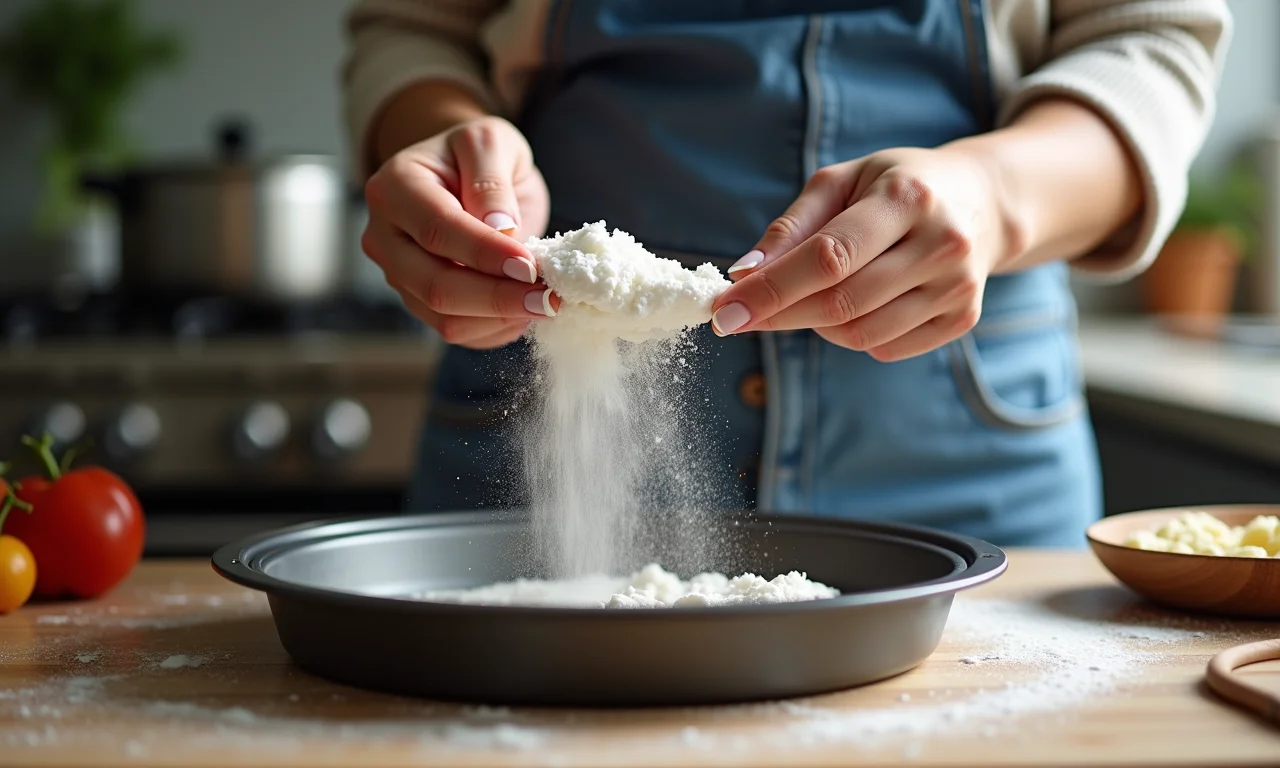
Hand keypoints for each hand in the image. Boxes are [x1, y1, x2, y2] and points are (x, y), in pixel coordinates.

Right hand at [362, 116, 554, 348]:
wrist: (467, 174)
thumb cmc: (478, 155)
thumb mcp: (491, 143)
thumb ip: (491, 181)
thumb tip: (501, 230)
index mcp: (394, 188)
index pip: (438, 231)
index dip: (485, 253)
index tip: (530, 265)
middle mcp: (385, 237)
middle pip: (435, 285)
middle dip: (497, 297)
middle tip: (549, 298)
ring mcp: (399, 275)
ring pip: (444, 318)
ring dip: (501, 318)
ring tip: (546, 301)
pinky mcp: (420, 303)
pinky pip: (458, 332)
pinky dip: (496, 328)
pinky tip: (525, 310)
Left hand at [711, 146, 1017, 361]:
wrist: (982, 202)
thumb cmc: (895, 187)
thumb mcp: (841, 182)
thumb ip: (791, 227)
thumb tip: (744, 273)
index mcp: (907, 198)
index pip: (828, 257)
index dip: (771, 289)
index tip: (723, 311)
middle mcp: (940, 243)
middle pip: (841, 303)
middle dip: (779, 314)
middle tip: (738, 315)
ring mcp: (957, 286)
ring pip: (860, 334)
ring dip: (815, 325)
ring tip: (809, 295)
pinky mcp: (962, 318)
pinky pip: (884, 348)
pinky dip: (852, 335)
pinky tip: (854, 304)